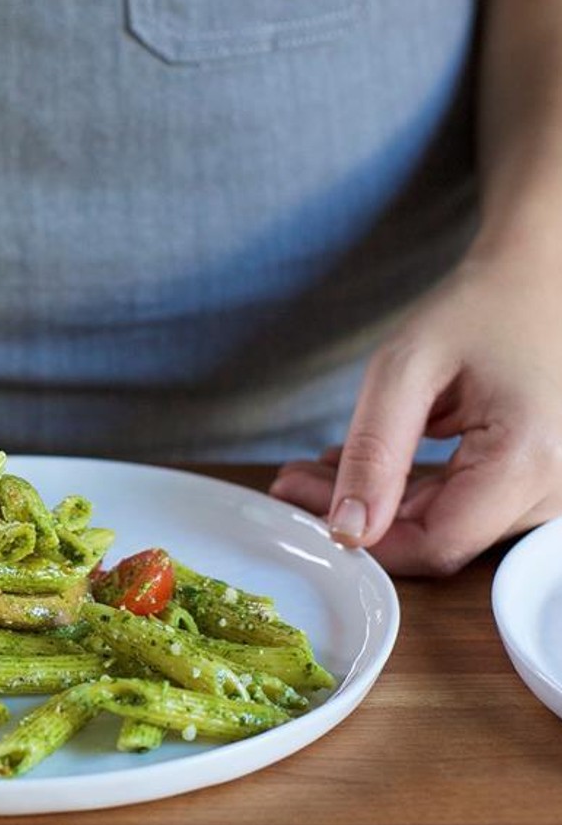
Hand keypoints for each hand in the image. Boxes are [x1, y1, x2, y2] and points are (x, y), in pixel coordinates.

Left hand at [268, 256, 561, 574]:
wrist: (539, 280)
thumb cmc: (480, 309)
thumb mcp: (406, 368)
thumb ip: (374, 452)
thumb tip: (347, 530)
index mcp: (530, 460)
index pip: (436, 545)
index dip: (362, 539)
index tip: (300, 507)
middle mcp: (555, 488)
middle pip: (438, 538)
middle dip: (357, 517)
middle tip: (290, 480)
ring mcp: (552, 490)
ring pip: (447, 527)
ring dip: (376, 505)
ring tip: (312, 469)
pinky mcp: (538, 483)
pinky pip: (465, 507)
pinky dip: (408, 493)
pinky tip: (359, 466)